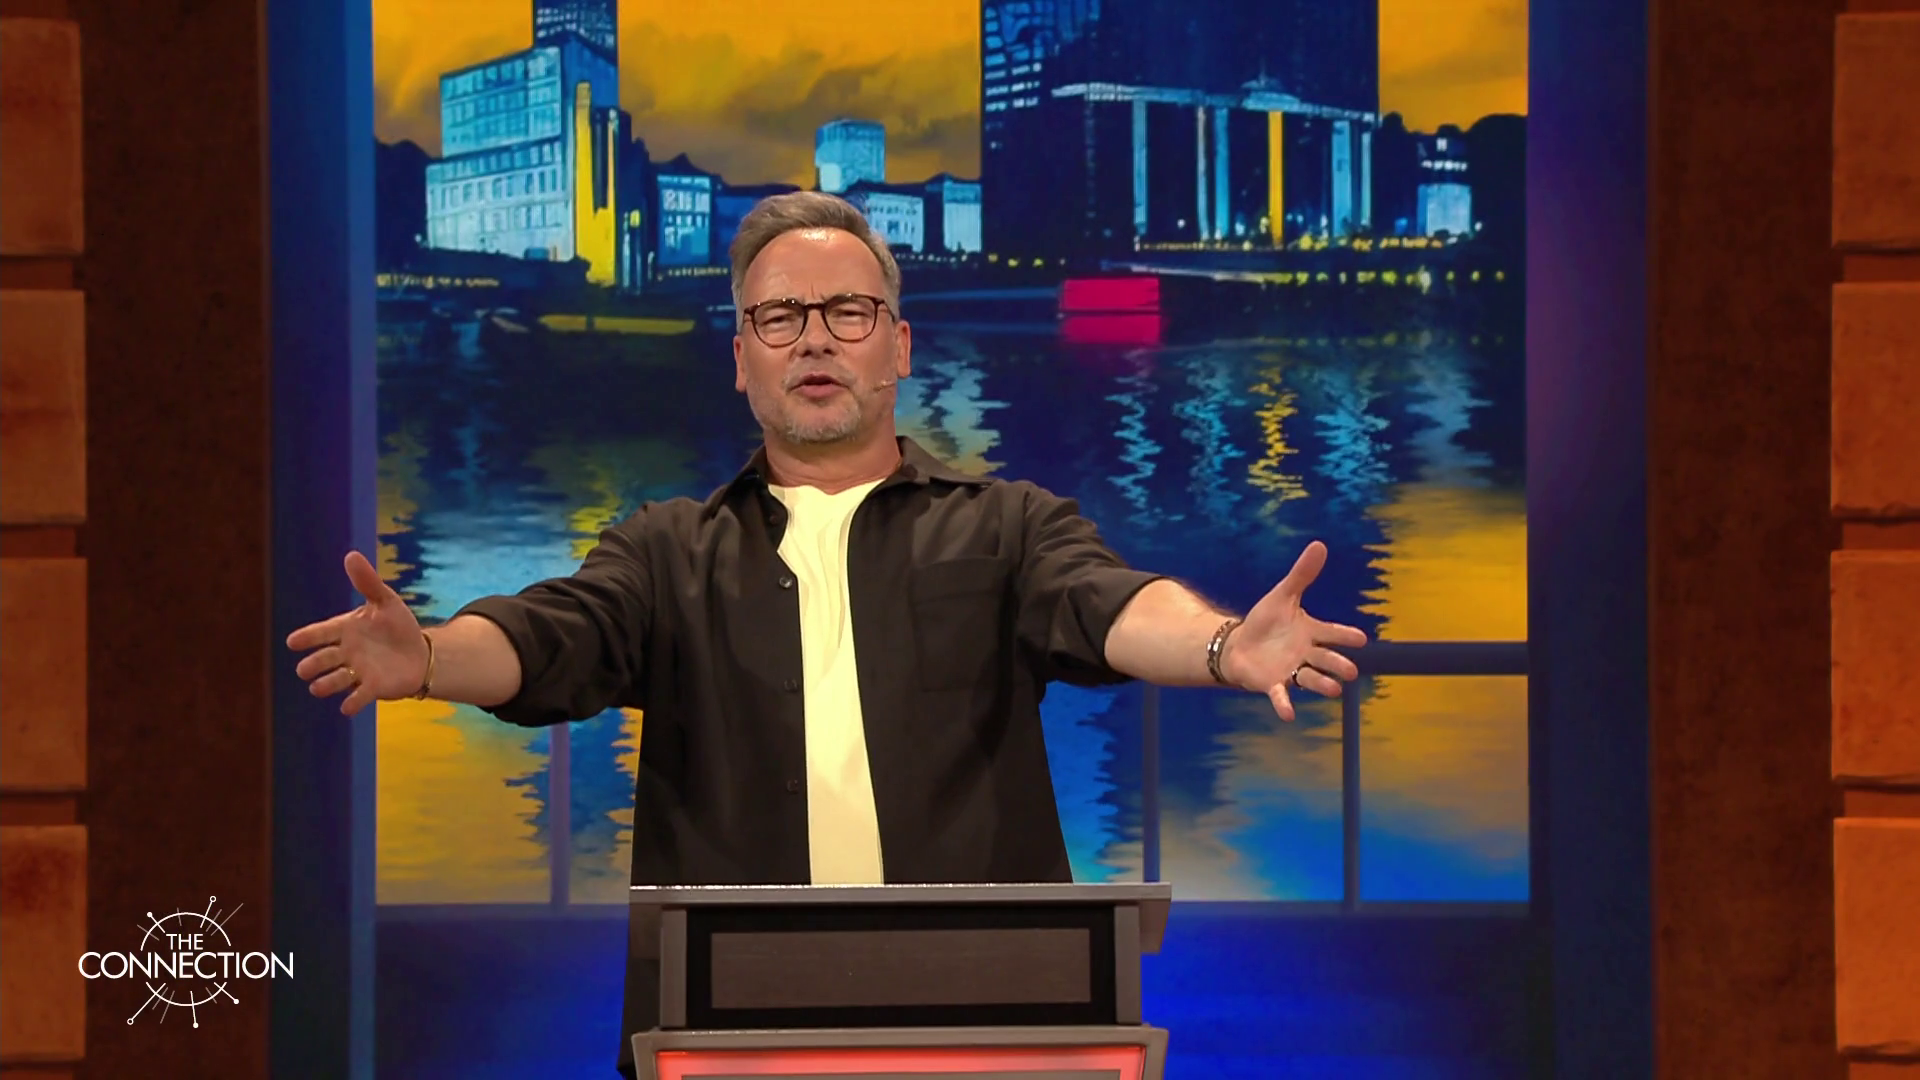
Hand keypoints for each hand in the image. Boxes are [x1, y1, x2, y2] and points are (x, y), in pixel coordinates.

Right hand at [286, 551, 428, 714]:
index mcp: (345, 629)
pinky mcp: (372, 688)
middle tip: (304, 669)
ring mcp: (357, 671)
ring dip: (326, 685)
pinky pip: (359, 697)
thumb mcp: (386, 601)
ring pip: (335, 680)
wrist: (420, 653)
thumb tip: (351, 555)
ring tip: (317, 688)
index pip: (321, 633)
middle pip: (323, 659)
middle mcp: (346, 652)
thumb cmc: (398, 626)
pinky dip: (353, 702)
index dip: (307, 638)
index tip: (292, 642)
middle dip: (312, 665)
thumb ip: (368, 582)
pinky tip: (347, 708)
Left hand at [1220, 540, 1368, 721]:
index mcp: (1311, 632)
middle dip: (1338, 664)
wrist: (1239, 644)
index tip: (1361, 639)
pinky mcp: (1274, 684)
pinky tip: (1289, 715)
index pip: (1332, 633)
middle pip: (1326, 659)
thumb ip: (1301, 574)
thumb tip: (1319, 545)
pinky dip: (1285, 704)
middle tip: (1351, 671)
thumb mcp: (1282, 595)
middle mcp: (1306, 654)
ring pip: (1311, 679)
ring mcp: (1292, 671)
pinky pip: (1282, 695)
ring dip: (1322, 684)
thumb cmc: (1265, 622)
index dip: (1346, 636)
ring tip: (1334, 689)